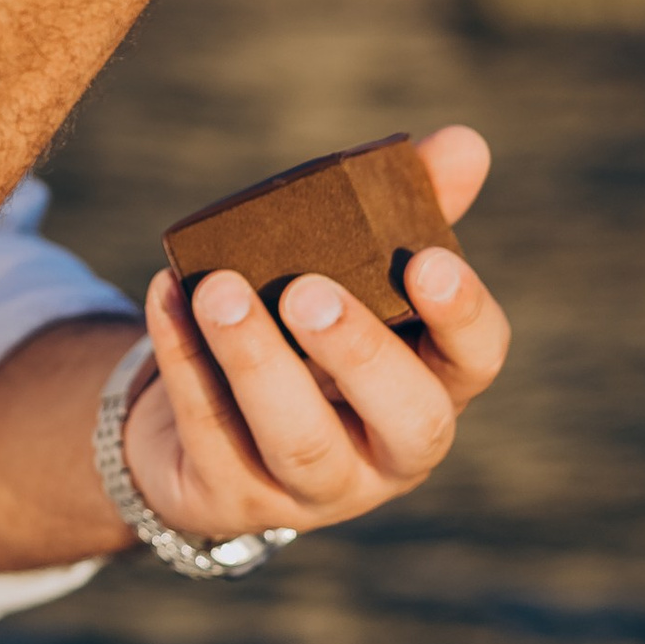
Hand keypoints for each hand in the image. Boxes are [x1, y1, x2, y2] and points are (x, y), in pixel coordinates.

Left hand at [120, 126, 504, 545]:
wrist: (201, 424)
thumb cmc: (299, 331)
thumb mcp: (351, 274)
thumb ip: (403, 209)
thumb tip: (465, 143)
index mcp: (432, 383)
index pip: (477, 360)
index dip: (463, 316)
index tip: (430, 260)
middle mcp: (389, 451)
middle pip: (407, 420)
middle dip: (360, 353)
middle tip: (308, 291)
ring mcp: (314, 490)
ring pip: (298, 442)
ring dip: (256, 362)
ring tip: (219, 290)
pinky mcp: (232, 500)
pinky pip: (210, 436)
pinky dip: (184, 362)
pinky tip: (166, 296)